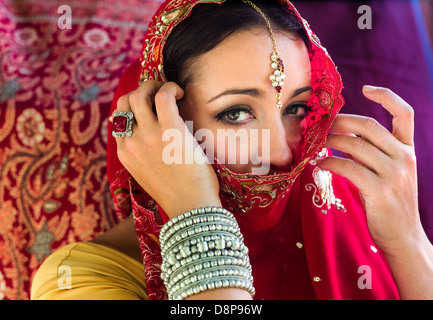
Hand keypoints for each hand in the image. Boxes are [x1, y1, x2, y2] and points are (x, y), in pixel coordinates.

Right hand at [113, 81, 220, 218]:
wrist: (191, 208)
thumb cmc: (177, 194)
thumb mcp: (148, 176)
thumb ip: (143, 156)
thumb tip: (149, 137)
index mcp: (125, 154)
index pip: (118, 119)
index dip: (132, 108)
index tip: (149, 107)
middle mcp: (131, 142)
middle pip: (125, 102)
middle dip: (140, 91)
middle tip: (160, 94)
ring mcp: (148, 135)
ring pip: (139, 94)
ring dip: (153, 85)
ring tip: (171, 91)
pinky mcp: (170, 129)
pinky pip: (163, 95)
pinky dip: (170, 87)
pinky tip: (181, 94)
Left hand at [316, 85, 422, 254]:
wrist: (404, 236)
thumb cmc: (389, 203)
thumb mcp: (387, 172)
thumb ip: (371, 153)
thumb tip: (340, 136)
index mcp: (408, 149)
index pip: (404, 113)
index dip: (386, 96)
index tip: (364, 88)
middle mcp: (404, 157)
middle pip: (368, 126)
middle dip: (340, 121)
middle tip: (320, 124)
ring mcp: (394, 173)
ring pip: (355, 145)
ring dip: (330, 142)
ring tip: (315, 145)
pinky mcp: (380, 190)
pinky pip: (348, 168)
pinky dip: (330, 163)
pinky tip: (319, 165)